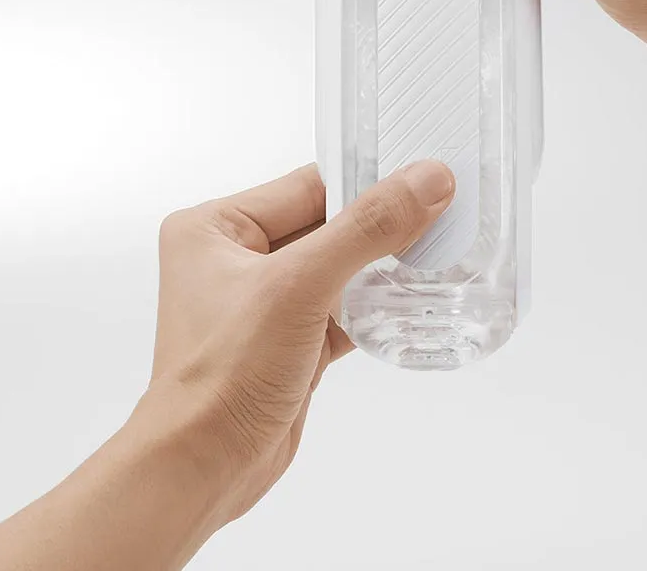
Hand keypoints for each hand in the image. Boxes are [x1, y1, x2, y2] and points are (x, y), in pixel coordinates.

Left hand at [144, 159, 453, 525]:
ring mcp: (266, 301)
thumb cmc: (223, 375)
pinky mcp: (291, 339)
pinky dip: (376, 304)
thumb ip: (366, 229)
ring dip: (384, 265)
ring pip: (340, 266)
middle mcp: (237, 257)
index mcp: (217, 226)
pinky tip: (416, 297)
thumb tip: (427, 180)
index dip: (367, 179)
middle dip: (382, 225)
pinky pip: (343, 305)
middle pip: (328, 223)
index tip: (425, 175)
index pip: (308, 185)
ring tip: (440, 249)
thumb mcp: (299, 285)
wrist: (203, 470)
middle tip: (443, 211)